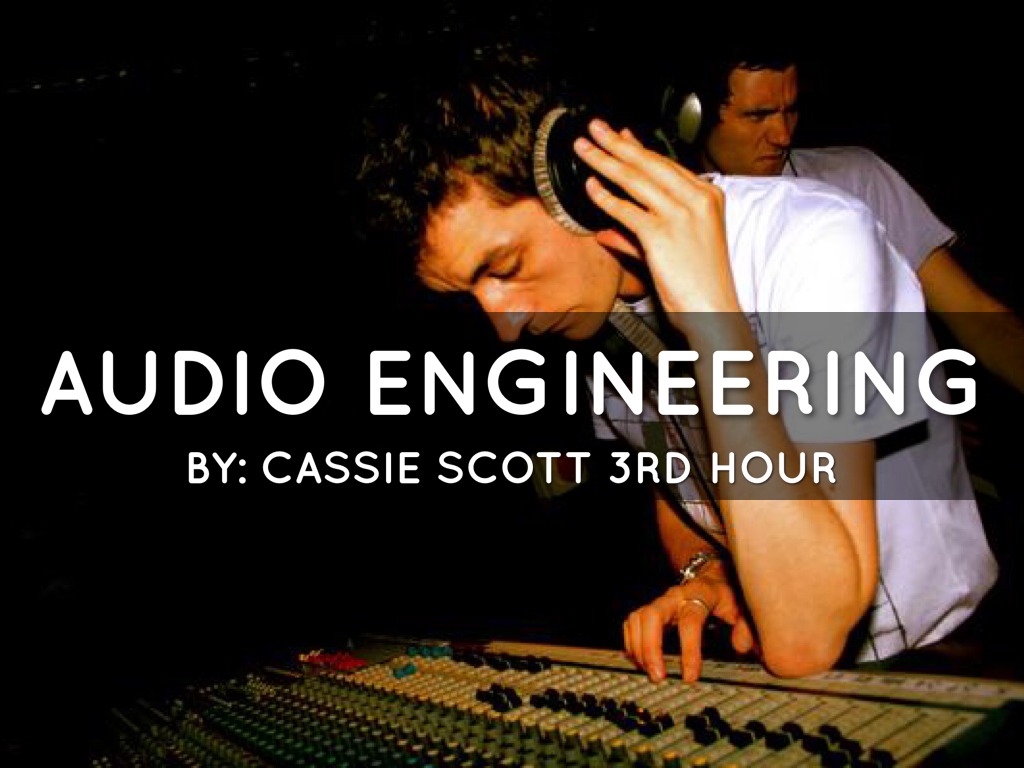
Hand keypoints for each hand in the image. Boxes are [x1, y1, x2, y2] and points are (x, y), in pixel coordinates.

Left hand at [573, 120, 739, 318]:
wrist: (714, 310)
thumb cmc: (699, 284)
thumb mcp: (673, 250)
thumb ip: (636, 236)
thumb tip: (607, 227)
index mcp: (708, 196)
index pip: (666, 164)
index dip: (638, 148)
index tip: (619, 136)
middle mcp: (697, 199)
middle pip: (649, 164)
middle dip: (617, 144)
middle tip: (595, 128)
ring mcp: (681, 215)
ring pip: (635, 180)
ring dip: (605, 161)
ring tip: (584, 148)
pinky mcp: (663, 233)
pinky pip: (627, 209)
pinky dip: (605, 197)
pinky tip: (590, 187)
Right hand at [623, 570, 757, 682]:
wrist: (710, 574)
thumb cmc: (725, 593)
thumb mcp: (742, 605)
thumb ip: (746, 626)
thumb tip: (741, 646)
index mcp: (700, 594)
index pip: (690, 621)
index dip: (689, 650)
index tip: (690, 677)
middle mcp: (675, 596)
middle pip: (652, 616)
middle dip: (650, 648)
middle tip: (657, 676)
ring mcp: (659, 601)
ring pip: (637, 619)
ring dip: (639, 649)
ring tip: (650, 673)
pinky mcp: (649, 609)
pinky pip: (632, 624)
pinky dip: (632, 644)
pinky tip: (640, 661)